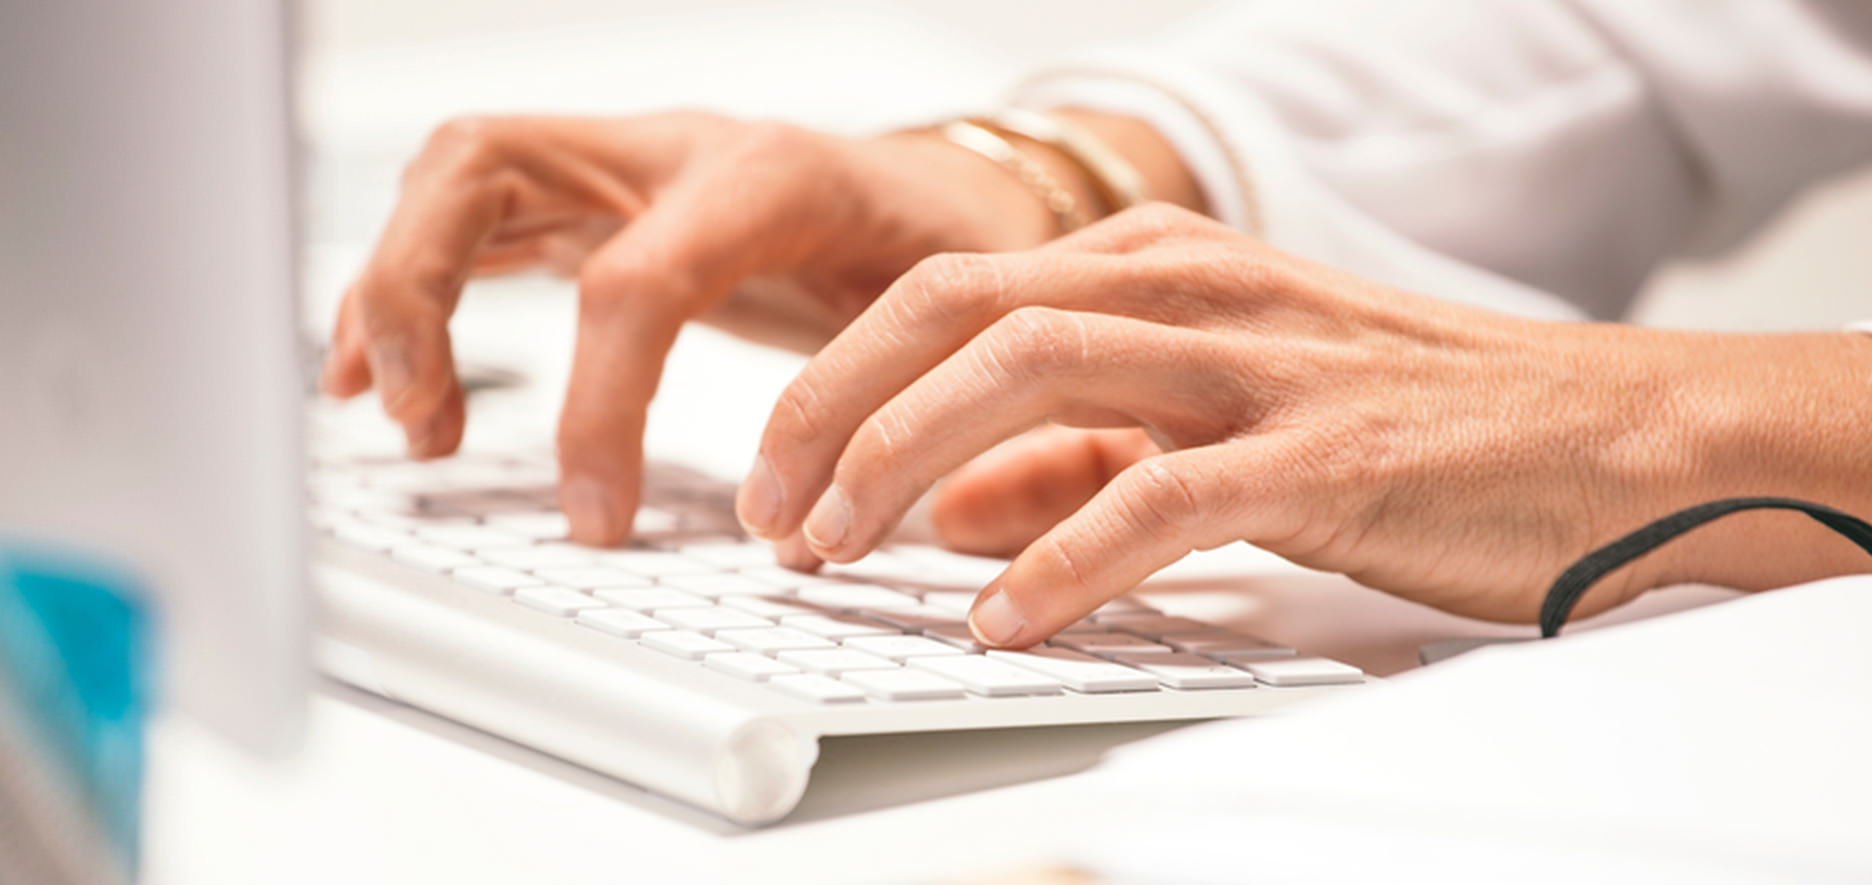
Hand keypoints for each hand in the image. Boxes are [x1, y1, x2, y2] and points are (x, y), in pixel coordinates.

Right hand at [320, 113, 1066, 545]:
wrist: (949, 192)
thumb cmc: (958, 252)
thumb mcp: (962, 314)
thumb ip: (918, 385)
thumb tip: (877, 508)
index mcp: (772, 177)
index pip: (639, 276)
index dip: (598, 404)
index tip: (594, 520)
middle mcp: (676, 152)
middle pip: (488, 164)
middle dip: (420, 289)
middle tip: (419, 423)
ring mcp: (624, 166)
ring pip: (458, 178)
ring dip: (397, 290)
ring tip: (399, 415)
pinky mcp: (594, 202)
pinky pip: (474, 224)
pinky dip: (414, 292)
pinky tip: (383, 373)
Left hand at [740, 204, 1871, 645]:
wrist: (1608, 437)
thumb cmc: (1406, 423)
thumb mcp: (1213, 417)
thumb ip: (1074, 455)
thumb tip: (948, 509)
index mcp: (1158, 266)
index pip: (946, 294)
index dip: (836, 380)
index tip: (773, 471)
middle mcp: (1192, 290)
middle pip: (956, 312)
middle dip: (835, 409)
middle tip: (770, 511)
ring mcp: (1256, 363)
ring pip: (1035, 374)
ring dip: (910, 462)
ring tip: (840, 547)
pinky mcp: (1320, 454)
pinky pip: (1158, 495)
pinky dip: (1061, 558)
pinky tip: (1002, 615)